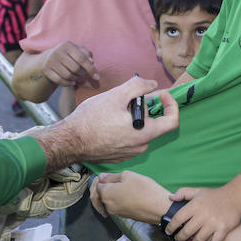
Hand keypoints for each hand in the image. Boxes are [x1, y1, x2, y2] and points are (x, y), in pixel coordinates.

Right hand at [35, 77, 177, 169]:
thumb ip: (139, 87)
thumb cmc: (91, 119)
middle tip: (127, 98)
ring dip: (133, 118)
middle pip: (153, 123)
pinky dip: (125, 128)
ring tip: (115, 109)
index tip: (160, 94)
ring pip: (140, 131)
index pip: (172, 121)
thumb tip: (152, 85)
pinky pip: (129, 139)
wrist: (69, 141)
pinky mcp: (118, 156)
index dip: (171, 105)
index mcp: (144, 134)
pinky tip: (108, 121)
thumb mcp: (116, 96)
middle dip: (144, 108)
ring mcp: (129, 154)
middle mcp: (140, 147)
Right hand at [41, 41, 99, 87]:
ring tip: (78, 78)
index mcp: (68, 45)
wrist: (50, 57)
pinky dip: (68, 83)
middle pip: (75, 68)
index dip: (91, 69)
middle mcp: (58, 51)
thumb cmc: (70, 55)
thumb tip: (92, 63)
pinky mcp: (46, 69)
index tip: (97, 77)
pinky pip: (59, 81)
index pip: (82, 58)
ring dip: (76, 79)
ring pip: (68, 75)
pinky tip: (72, 82)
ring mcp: (50, 60)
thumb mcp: (79, 51)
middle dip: (82, 74)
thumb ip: (88, 55)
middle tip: (84, 76)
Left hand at [94, 170, 172, 222]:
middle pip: (101, 195)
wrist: (159, 208)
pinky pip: (117, 206)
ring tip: (125, 186)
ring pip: (110, 200)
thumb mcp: (128, 176)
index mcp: (106, 194)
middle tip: (116, 180)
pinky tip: (130, 194)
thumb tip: (101, 177)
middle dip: (105, 187)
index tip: (110, 175)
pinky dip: (120, 199)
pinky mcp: (125, 216)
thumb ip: (112, 177)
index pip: (97, 186)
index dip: (102, 179)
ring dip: (113, 193)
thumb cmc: (144, 189)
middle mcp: (108, 206)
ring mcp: (116, 212)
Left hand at [166, 187, 240, 240]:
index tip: (168, 231)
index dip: (171, 227)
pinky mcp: (223, 229)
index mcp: (195, 205)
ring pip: (198, 240)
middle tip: (178, 239)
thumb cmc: (214, 195)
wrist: (235, 196)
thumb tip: (170, 198)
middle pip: (186, 232)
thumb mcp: (198, 190)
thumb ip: (183, 192)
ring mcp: (213, 223)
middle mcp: (203, 215)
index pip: (178, 218)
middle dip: (180, 238)